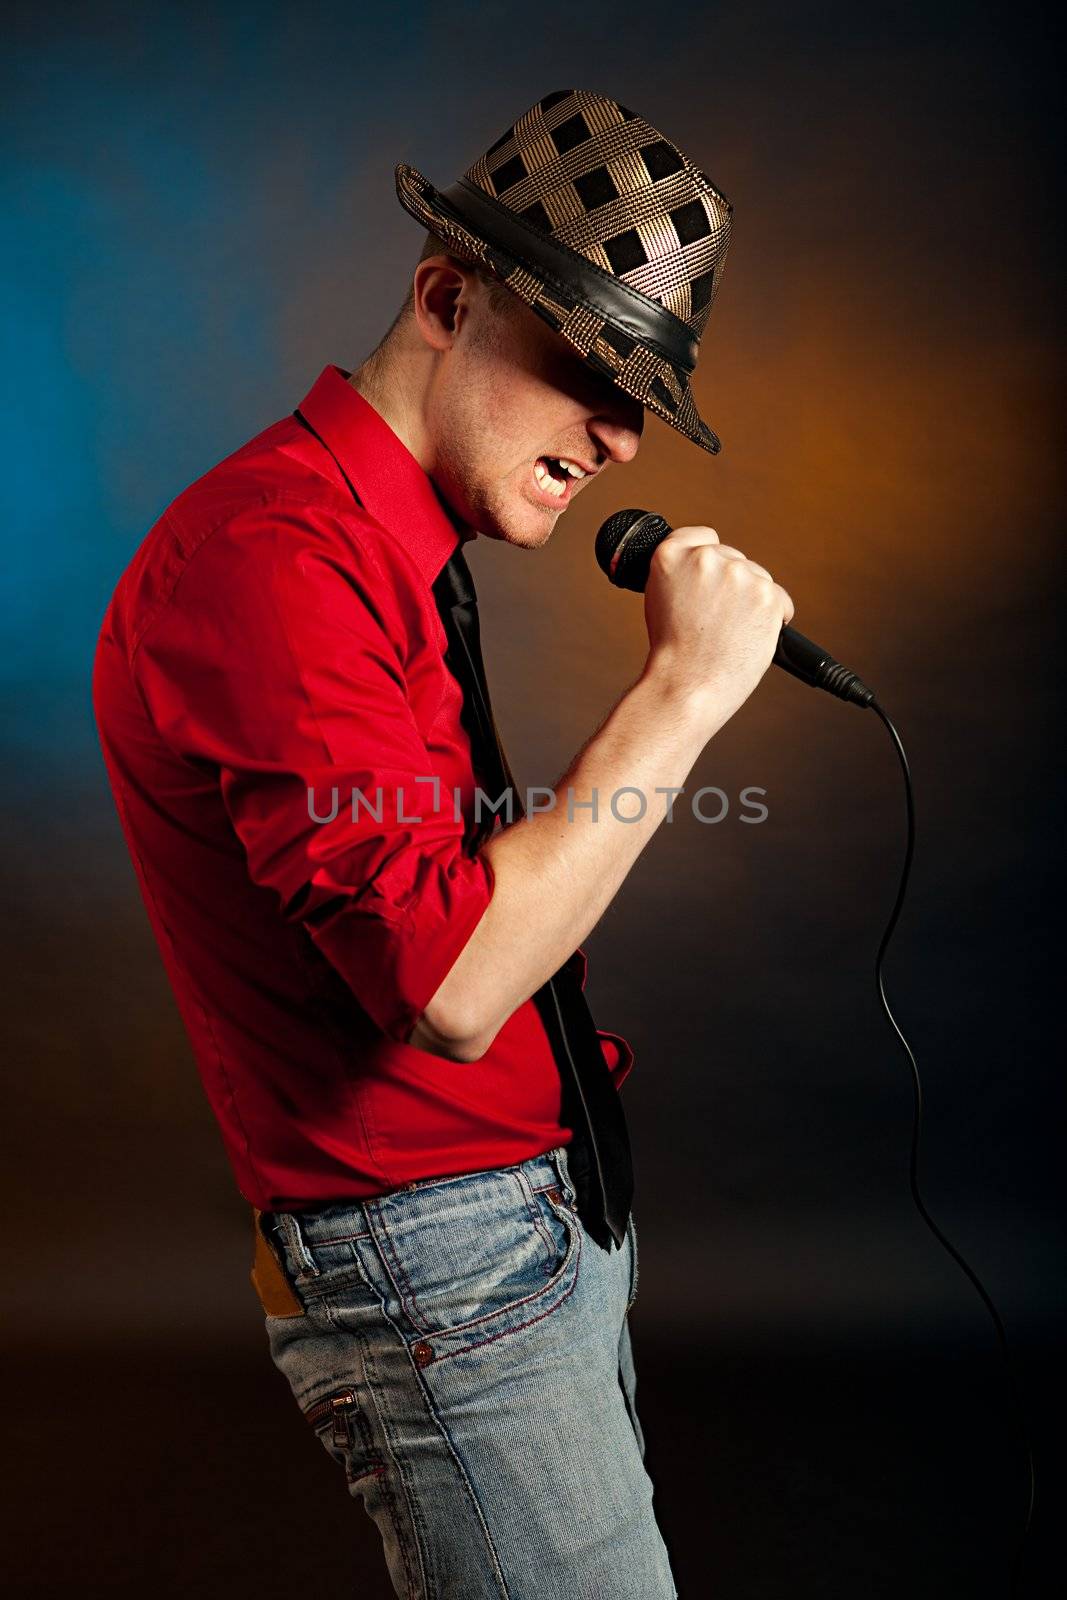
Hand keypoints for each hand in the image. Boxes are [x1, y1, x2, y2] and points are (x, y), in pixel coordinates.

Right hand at [642, 525, 793, 715]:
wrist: (686, 685)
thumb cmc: (673, 653)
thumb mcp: (661, 599)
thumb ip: (684, 574)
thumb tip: (717, 566)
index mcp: (671, 554)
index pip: (703, 537)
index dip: (708, 560)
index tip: (709, 580)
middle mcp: (706, 557)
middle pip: (733, 559)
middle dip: (731, 586)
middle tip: (715, 622)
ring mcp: (739, 574)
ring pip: (757, 579)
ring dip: (751, 602)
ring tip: (730, 634)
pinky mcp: (767, 595)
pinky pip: (781, 601)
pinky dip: (774, 618)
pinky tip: (751, 635)